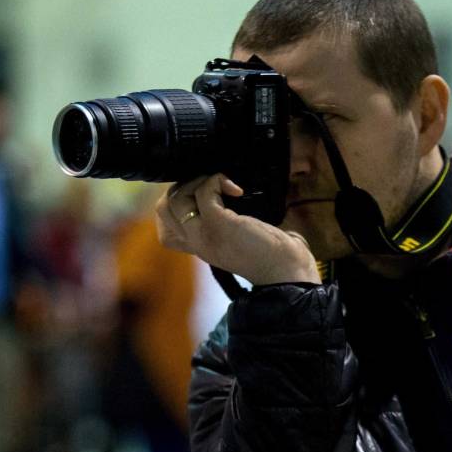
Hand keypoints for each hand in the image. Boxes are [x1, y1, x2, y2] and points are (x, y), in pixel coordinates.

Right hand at [154, 174, 320, 285]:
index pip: (165, 231)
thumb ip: (225, 225)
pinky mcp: (219, 225)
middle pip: (163, 209)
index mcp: (201, 248)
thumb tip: (226, 195)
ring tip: (221, 185)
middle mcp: (198, 244)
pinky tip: (236, 189)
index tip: (200, 197)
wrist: (289, 270)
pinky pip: (203, 192)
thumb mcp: (239, 240)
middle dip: (182, 187)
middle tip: (210, 186)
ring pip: (175, 199)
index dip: (175, 207)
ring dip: (196, 181)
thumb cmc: (273, 253)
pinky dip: (216, 181)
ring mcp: (205, 235)